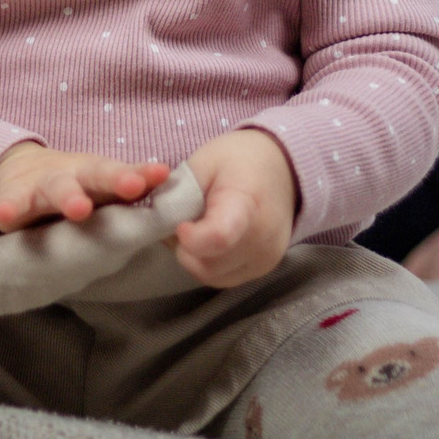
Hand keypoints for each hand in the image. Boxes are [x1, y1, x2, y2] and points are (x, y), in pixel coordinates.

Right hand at [0, 141, 168, 232]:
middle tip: (132, 187)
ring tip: (78, 208)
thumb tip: (181, 215)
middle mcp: (74, 176)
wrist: (16, 174)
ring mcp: (42, 187)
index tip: (162, 173)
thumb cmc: (73, 188)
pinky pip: (11, 205)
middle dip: (115, 179)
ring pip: (56, 189)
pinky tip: (5, 215)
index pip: (124, 175)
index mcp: (98, 177)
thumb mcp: (99, 190)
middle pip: (96, 175)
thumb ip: (129, 200)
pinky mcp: (13, 199)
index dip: (142, 175)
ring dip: (68, 196)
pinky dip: (8, 208)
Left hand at [172, 129, 296, 287]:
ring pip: (212, 275)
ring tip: (197, 228)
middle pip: (208, 263)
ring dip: (194, 257)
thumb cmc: (239, 160)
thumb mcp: (204, 161)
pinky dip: (209, 263)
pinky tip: (210, 241)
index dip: (191, 238)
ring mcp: (264, 259)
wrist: (284, 170)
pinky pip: (223, 277)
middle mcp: (261, 239)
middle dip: (184, 247)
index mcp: (246, 203)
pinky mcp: (262, 269)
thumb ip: (178, 192)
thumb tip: (155, 222)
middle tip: (182, 221)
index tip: (181, 225)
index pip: (219, 237)